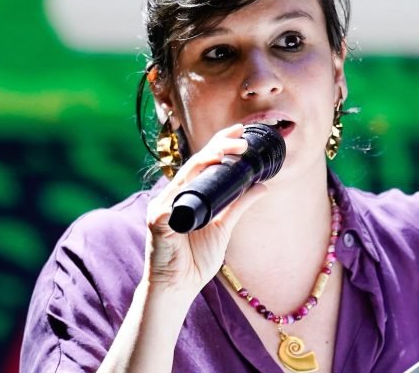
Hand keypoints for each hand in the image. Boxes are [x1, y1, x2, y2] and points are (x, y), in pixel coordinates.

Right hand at [143, 124, 267, 295]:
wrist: (178, 288)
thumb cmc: (195, 260)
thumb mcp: (224, 228)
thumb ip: (239, 205)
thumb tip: (261, 185)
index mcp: (186, 195)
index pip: (203, 163)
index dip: (219, 144)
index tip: (240, 131)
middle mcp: (171, 196)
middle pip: (195, 162)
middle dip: (218, 145)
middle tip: (241, 135)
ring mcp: (161, 206)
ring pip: (186, 175)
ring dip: (208, 159)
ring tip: (230, 150)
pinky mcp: (156, 220)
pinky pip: (174, 201)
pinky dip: (190, 189)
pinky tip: (206, 177)